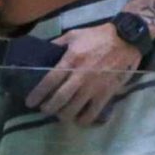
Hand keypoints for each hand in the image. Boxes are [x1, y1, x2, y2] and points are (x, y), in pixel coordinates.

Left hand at [25, 24, 140, 126]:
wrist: (125, 39)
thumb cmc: (97, 36)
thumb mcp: (73, 35)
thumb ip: (57, 44)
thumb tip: (43, 52)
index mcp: (70, 59)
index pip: (49, 81)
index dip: (37, 94)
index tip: (30, 102)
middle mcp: (80, 76)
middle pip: (59, 99)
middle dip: (49, 108)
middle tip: (44, 110)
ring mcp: (94, 86)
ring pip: (74, 109)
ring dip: (63, 115)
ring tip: (60, 114)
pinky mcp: (106, 93)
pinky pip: (93, 113)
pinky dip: (83, 119)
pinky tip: (78, 119)